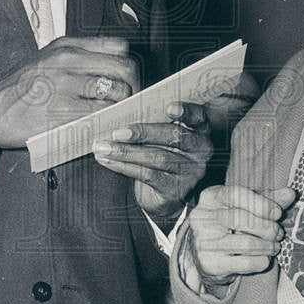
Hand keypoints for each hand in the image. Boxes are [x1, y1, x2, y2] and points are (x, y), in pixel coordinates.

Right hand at [0, 36, 137, 148]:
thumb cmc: (22, 86)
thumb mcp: (48, 57)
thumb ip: (79, 55)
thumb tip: (116, 62)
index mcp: (67, 47)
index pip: (118, 48)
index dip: (130, 66)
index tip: (129, 79)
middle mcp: (67, 61)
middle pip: (124, 69)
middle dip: (134, 87)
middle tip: (130, 101)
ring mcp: (65, 87)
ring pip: (117, 93)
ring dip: (123, 107)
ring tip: (117, 115)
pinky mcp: (62, 113)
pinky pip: (100, 116)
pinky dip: (108, 122)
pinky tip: (104, 126)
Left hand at [92, 102, 212, 222]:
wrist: (165, 194)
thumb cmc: (161, 155)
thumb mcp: (162, 137)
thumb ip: (153, 123)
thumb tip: (121, 112)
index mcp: (200, 131)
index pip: (199, 118)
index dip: (187, 112)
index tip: (169, 108)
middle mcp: (200, 151)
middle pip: (174, 138)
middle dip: (143, 133)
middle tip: (117, 133)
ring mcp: (190, 172)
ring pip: (158, 158)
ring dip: (125, 152)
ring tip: (103, 147)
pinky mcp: (175, 190)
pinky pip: (147, 175)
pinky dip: (124, 166)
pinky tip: (108, 160)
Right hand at [188, 184, 297, 290]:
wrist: (209, 254)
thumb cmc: (231, 223)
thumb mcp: (247, 206)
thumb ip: (268, 199)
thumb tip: (290, 193)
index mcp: (210, 197)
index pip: (235, 194)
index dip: (261, 204)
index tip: (278, 213)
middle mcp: (201, 218)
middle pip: (242, 219)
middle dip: (268, 228)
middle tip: (279, 234)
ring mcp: (203, 241)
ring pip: (246, 243)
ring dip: (268, 246)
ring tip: (275, 246)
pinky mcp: (210, 263)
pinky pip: (245, 263)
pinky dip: (262, 261)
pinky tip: (265, 258)